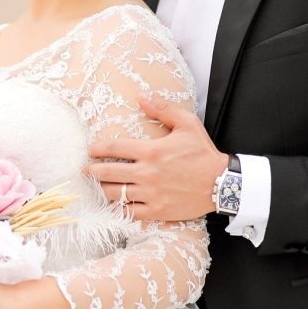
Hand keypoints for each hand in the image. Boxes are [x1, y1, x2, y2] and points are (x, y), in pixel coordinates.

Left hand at [86, 95, 227, 220]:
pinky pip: (130, 212)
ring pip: (115, 194)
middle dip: (92, 171)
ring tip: (94, 187)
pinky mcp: (157, 210)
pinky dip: (118, 209)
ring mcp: (151, 193)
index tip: (91, 150)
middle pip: (109, 173)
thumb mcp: (186, 123)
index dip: (98, 149)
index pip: (115, 148)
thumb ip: (162, 108)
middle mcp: (147, 173)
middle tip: (85, 170)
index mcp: (152, 151)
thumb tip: (141, 96)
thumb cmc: (203, 152)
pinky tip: (112, 205)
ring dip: (101, 190)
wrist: (222, 183)